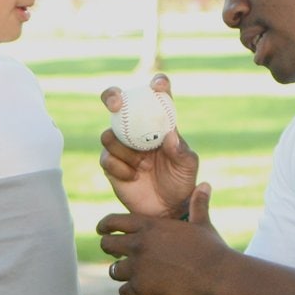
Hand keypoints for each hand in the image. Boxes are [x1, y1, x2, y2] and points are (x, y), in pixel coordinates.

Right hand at [99, 74, 198, 217]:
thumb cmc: (181, 182)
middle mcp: (137, 129)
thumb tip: (170, 135)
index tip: (159, 86)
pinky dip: (121, 168)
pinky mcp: (110, 164)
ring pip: (108, 134)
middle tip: (117, 103)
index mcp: (159, 122)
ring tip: (141, 165)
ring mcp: (121, 146)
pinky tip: (133, 177)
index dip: (156, 84)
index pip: (156, 96)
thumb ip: (181, 150)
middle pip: (118, 102)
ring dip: (124, 150)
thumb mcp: (188, 165)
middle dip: (113, 96)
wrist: (167, 210)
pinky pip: (106, 158)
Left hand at [99, 182, 231, 294]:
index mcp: (149, 225)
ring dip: (122, 273)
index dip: (105, 226)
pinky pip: (124, 291)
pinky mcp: (142, 289)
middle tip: (117, 255)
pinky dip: (131, 292)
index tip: (102, 231)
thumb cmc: (212, 250)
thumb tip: (204, 184)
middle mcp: (138, 244)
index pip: (112, 221)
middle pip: (107, 245)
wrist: (219, 277)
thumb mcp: (202, 224)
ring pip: (114, 270)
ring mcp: (138, 267)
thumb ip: (197, 205)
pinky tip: (142, 291)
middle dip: (110, 249)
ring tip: (133, 275)